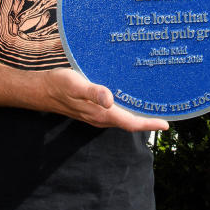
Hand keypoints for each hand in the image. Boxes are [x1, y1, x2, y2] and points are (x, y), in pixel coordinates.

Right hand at [35, 68, 168, 131]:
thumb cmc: (59, 84)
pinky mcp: (94, 109)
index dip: (148, 124)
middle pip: (130, 122)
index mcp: (100, 113)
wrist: (42, 89)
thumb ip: (93, 92)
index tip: (166, 124)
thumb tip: (110, 100)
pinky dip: (128, 109)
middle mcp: (101, 117)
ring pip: (123, 118)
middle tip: (167, 113)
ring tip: (155, 107)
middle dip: (148, 121)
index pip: (130, 122)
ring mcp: (97, 114)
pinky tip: (132, 99)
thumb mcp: (75, 84)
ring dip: (139, 116)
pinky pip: (116, 113)